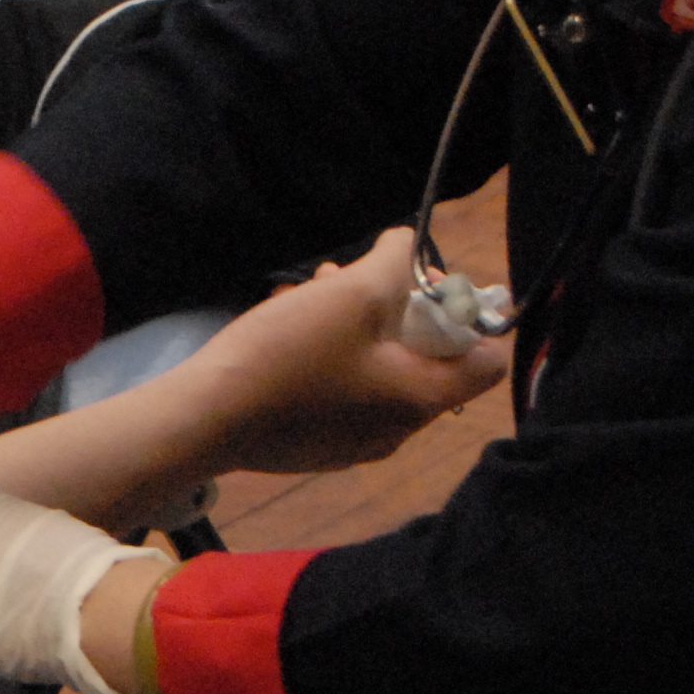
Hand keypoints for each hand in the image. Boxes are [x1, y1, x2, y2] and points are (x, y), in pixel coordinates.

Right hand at [181, 231, 510, 475]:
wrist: (205, 420)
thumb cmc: (288, 357)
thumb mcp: (350, 294)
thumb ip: (393, 264)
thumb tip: (408, 245)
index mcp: (421, 399)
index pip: (487, 362)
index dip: (466, 319)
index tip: (424, 290)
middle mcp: (400, 432)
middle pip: (426, 363)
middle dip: (394, 312)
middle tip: (352, 280)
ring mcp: (357, 445)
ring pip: (379, 375)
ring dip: (356, 329)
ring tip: (310, 295)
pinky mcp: (319, 449)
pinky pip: (345, 397)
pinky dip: (331, 361)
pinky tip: (289, 335)